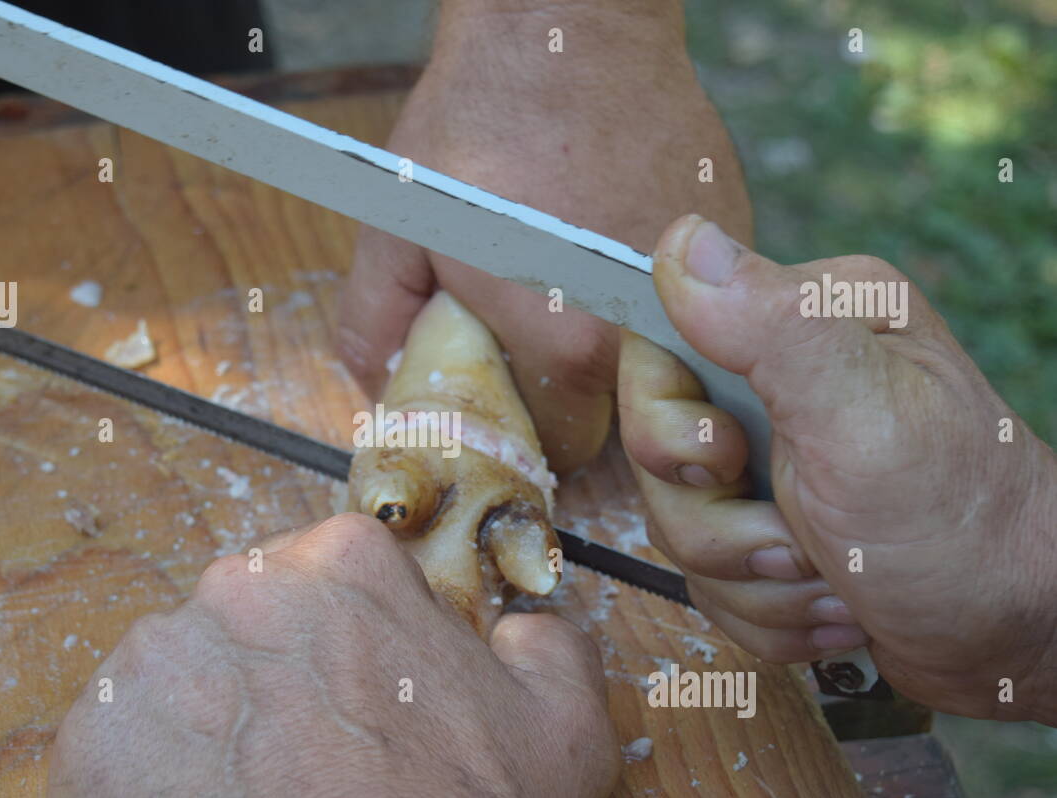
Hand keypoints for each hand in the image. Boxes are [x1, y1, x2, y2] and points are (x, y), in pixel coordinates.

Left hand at [48, 513, 618, 797]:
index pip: (327, 576)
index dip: (347, 646)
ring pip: (177, 678)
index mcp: (346, 563)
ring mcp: (159, 657)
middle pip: (247, 618)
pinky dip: (145, 783)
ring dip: (205, 727)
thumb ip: (549, 646)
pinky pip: (114, 746)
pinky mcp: (96, 736)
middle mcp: (242, 584)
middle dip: (271, 677)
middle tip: (306, 760)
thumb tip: (520, 626)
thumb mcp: (561, 732)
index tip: (354, 703)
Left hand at [338, 0, 752, 471]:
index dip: (528, 429)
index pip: (562, 445)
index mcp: (569, 339)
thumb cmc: (481, 121)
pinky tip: (606, 240)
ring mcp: (695, 275)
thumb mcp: (398, 228)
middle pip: (618, 414)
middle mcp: (648, 322)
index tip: (510, 399)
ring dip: (618, 344)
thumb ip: (377, 323)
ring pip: (660, 358)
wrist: (564, 23)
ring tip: (570, 282)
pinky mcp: (730, 225)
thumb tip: (379, 382)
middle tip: (533, 341)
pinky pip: (688, 298)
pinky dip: (650, 293)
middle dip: (573, 395)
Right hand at [619, 214, 1056, 723]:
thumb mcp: (863, 417)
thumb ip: (772, 326)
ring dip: (751, 579)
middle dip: (716, 522)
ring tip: (828, 578)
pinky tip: (832, 605)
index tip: (724, 463)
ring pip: (676, 526)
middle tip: (795, 537)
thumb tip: (684, 241)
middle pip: (654, 451)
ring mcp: (774, 462)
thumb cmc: (962, 525)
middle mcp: (783, 383)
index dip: (665, 422)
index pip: (658, 344)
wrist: (1018, 638)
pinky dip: (764, 611)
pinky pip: (707, 580)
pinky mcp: (769, 530)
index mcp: (806, 323)